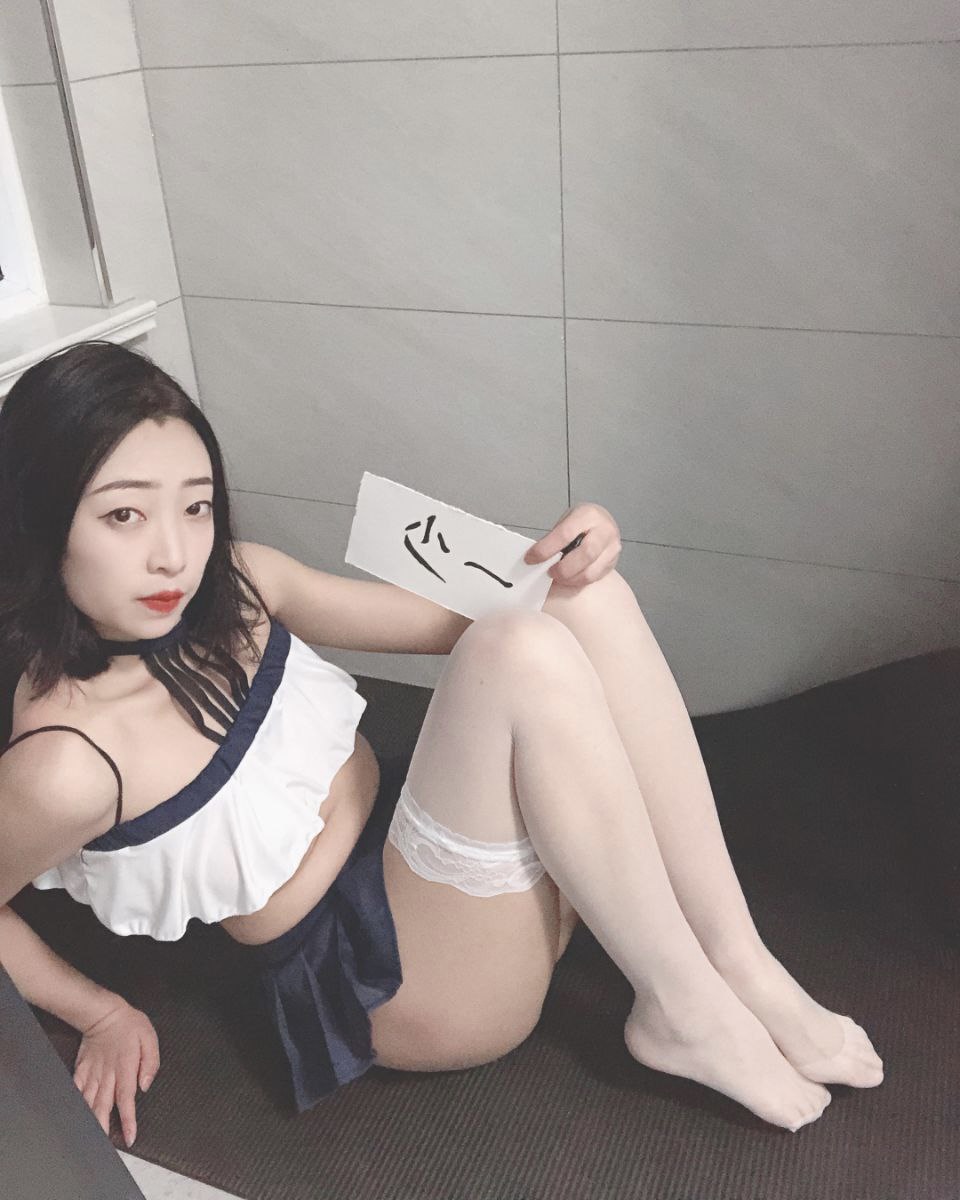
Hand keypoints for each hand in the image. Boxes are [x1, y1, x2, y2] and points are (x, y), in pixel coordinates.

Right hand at [73, 996, 158, 1147]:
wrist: (104, 1012)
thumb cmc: (130, 1025)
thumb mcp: (149, 1038)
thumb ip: (151, 1063)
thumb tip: (145, 1086)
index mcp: (125, 1068)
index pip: (126, 1100)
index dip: (128, 1120)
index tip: (130, 1138)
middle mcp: (107, 1075)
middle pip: (103, 1107)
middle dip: (104, 1129)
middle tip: (105, 1148)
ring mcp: (92, 1073)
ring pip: (89, 1102)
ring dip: (90, 1121)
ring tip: (90, 1139)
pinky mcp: (82, 1069)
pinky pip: (77, 1090)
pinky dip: (76, 1104)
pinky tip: (75, 1117)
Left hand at [524, 502, 621, 588]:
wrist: (603, 522)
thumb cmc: (581, 522)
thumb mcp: (567, 521)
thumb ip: (554, 538)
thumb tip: (535, 558)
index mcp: (588, 515)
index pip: (565, 534)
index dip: (546, 549)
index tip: (531, 558)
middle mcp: (605, 530)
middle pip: (585, 554)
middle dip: (563, 568)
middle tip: (549, 572)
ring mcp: (612, 547)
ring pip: (590, 571)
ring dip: (569, 578)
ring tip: (557, 577)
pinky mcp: (612, 562)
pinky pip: (593, 578)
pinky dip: (577, 581)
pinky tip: (568, 579)